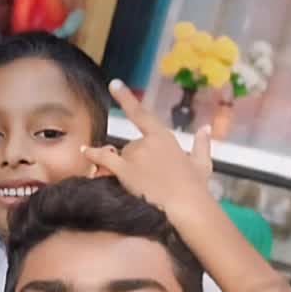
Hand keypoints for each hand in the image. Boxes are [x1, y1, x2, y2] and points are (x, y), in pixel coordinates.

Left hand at [83, 80, 211, 219]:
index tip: (114, 84)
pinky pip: (104, 160)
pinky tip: (85, 152)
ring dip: (125, 169)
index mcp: (164, 138)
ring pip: (120, 158)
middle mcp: (147, 143)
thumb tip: (205, 128)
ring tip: (144, 188)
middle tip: (151, 182)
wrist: (187, 207)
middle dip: (135, 162)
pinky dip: (93, 155)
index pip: (141, 114)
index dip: (126, 98)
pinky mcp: (125, 172)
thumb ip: (201, 144)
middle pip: (130, 147)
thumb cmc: (196, 188)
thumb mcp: (202, 164)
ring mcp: (134, 157)